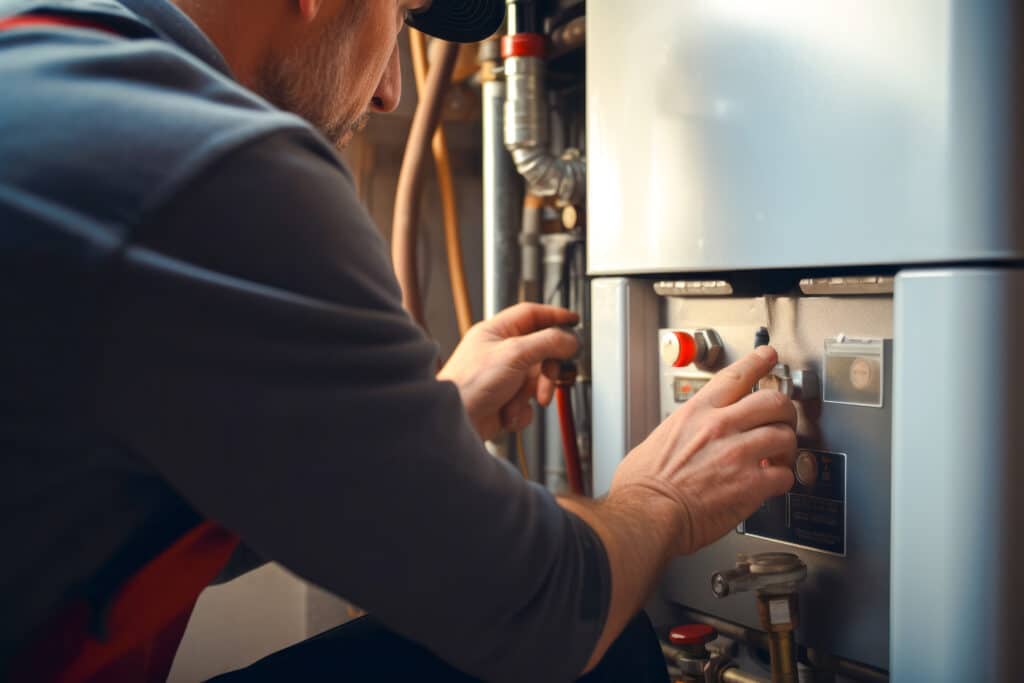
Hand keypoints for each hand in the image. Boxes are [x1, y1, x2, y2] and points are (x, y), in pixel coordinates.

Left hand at [437, 303, 578, 440]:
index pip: (532, 315)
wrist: (456, 422)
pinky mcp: (504, 400)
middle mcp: (500, 352)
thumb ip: (547, 342)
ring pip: (537, 380)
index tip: (573, 320)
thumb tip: (569, 339)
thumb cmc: (469, 384)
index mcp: (496, 332)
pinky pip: (528, 402)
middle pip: (541, 350)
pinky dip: (522, 410)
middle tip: (550, 378)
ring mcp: (503, 377)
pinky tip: (508, 412)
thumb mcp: (514, 354)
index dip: (554, 315)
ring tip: (522, 400)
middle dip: (547, 369)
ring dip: (532, 393)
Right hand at [610, 346, 796, 555]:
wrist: (646, 514)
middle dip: (783, 411)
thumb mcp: (655, 441)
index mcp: (696, 413)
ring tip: (777, 459)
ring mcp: (738, 453)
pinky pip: (784, 475)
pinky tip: (771, 484)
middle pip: (772, 401)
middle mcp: (720, 426)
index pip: (735, 376)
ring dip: (785, 448)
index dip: (757, 362)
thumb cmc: (642, 487)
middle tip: (782, 421)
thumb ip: (679, 434)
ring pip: (785, 435)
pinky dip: (782, 480)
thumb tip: (682, 441)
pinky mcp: (751, 483)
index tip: (767, 356)